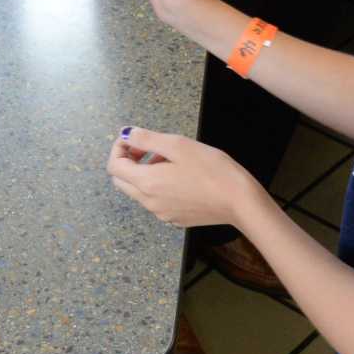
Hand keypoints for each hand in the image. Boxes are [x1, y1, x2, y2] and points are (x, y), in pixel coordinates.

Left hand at [106, 127, 263, 228]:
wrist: (240, 201)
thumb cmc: (213, 170)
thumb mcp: (178, 145)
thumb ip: (147, 139)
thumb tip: (126, 134)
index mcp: (147, 183)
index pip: (114, 166)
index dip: (119, 148)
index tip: (134, 138)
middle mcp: (150, 202)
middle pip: (122, 181)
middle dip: (129, 160)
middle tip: (148, 147)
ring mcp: (162, 213)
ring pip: (139, 191)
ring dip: (145, 172)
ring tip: (169, 158)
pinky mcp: (176, 218)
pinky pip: (156, 201)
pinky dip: (158, 185)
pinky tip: (180, 176)